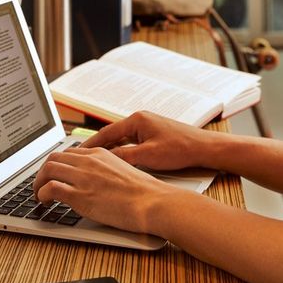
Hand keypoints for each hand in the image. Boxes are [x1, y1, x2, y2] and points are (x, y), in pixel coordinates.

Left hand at [33, 147, 180, 234]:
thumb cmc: (146, 193)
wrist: (154, 202)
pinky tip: (44, 202)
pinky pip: (50, 188)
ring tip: (38, 194)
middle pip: (54, 158)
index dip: (58, 163)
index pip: (69, 152)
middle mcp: (88, 161)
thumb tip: (99, 182)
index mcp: (100, 153)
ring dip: (38, 183)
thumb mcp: (125, 171)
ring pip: (48, 170)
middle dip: (43, 171)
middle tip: (41, 184)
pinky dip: (42, 194)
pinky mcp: (79, 195)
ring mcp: (83, 177)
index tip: (54, 173)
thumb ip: (107, 171)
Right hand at [82, 111, 225, 170]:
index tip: (77, 153)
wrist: (205, 148)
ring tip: (96, 162)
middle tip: (82, 159)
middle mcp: (141, 120)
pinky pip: (132, 143)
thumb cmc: (181, 149)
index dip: (90, 144)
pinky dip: (123, 151)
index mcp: (137, 120)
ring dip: (111, 150)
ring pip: (122, 140)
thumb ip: (124, 156)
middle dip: (97, 147)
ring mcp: (148, 127)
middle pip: (112, 135)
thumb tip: (104, 160)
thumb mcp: (148, 156)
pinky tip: (119, 162)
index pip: (106, 132)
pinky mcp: (154, 135)